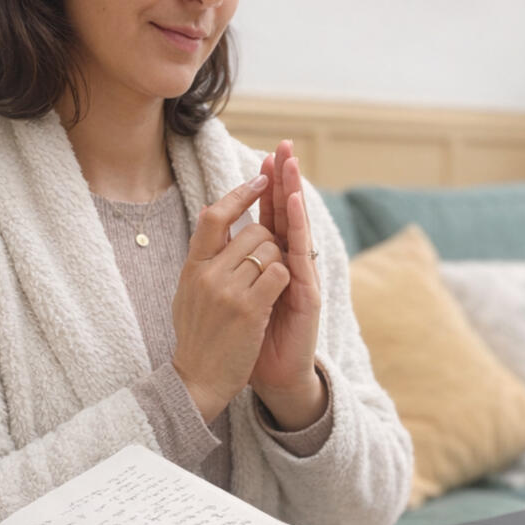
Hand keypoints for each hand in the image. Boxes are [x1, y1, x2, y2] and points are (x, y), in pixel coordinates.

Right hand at [172, 174, 289, 423]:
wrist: (197, 382)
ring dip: (280, 264)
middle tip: (267, 269)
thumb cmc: (199, 339)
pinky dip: (285, 281)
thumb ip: (202, 259)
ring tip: (267, 291)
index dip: (241, 193)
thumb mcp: (189, 293)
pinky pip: (280, 273)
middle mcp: (207, 273)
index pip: (215, 215)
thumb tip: (210, 220)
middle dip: (271, 243)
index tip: (262, 178)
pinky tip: (276, 298)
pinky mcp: (248, 309)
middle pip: (254, 231)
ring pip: (271, 250)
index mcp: (192, 267)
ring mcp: (227, 290)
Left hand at [249, 141, 325, 429]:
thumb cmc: (252, 341)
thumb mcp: (236, 300)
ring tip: (291, 165)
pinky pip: (301, 253)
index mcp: (270, 264)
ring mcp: (301, 277)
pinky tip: (293, 206)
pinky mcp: (307, 294)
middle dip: (284, 179)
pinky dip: (297, 227)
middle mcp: (289, 265)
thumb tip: (217, 244)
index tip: (263, 159)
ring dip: (293, 194)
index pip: (269, 217)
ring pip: (297, 228)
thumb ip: (234, 272)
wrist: (272, 378)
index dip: (267, 189)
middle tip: (285, 145)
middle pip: (287, 214)